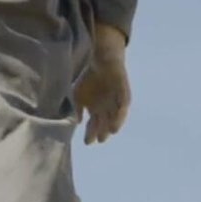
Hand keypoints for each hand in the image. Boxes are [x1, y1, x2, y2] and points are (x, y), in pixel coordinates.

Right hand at [73, 27, 130, 144]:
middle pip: (104, 123)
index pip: (93, 125)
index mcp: (96, 109)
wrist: (101, 59)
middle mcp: (107, 108)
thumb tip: (76, 121)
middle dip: (102, 132)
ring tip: (109, 133)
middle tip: (98, 140)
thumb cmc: (89, 77)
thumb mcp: (78, 94)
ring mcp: (116, 102)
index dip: (90, 133)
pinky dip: (120, 115)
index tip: (87, 142)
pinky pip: (123, 107)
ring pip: (115, 117)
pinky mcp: (124, 95)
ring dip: (113, 125)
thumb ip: (76, 108)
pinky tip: (117, 121)